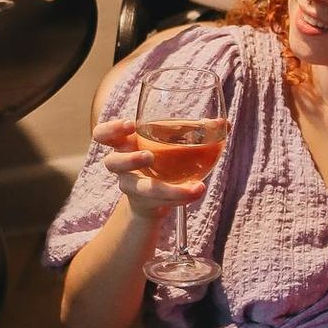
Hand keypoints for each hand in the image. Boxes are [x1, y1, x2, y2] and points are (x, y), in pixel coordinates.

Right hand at [94, 115, 212, 221]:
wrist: (154, 197)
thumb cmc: (163, 159)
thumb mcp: (172, 142)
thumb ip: (196, 131)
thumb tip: (223, 123)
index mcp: (124, 143)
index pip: (103, 135)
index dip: (111, 130)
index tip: (129, 125)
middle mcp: (122, 166)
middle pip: (111, 163)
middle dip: (129, 159)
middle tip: (149, 156)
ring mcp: (133, 187)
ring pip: (138, 189)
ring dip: (161, 188)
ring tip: (190, 186)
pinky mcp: (147, 203)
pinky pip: (161, 202)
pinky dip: (181, 195)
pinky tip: (197, 190)